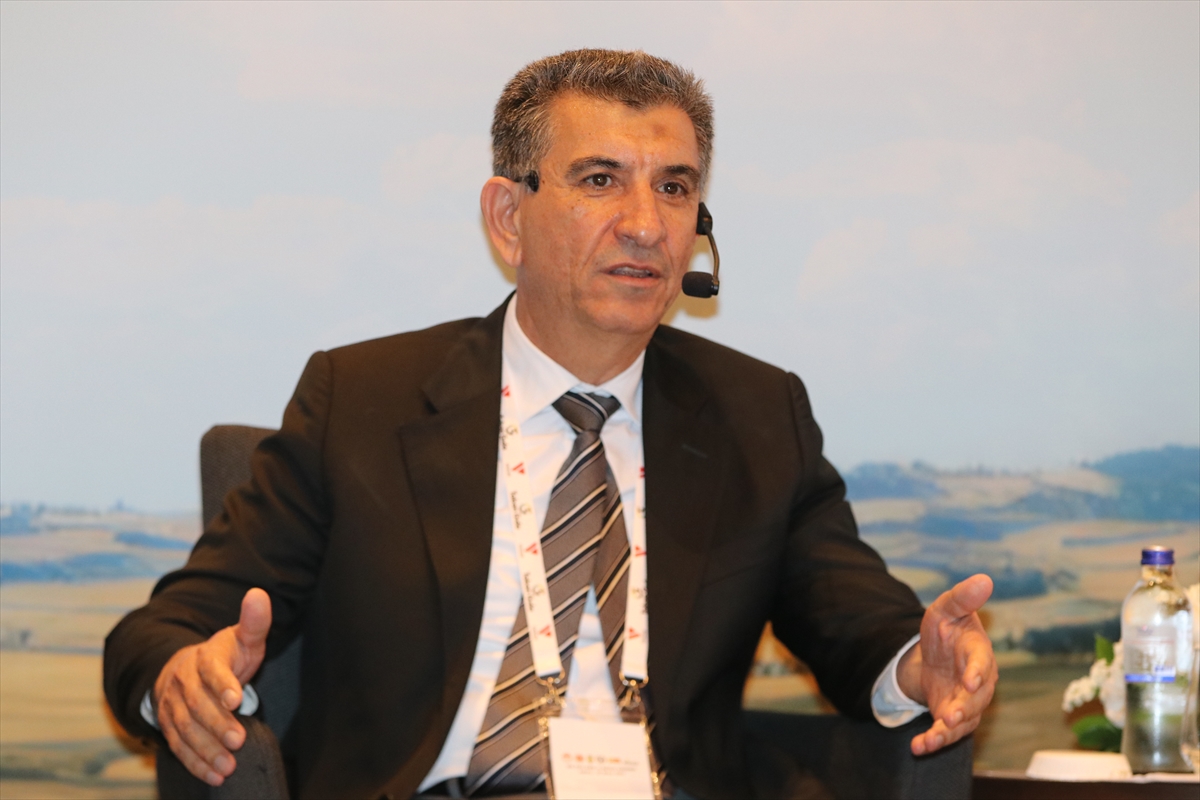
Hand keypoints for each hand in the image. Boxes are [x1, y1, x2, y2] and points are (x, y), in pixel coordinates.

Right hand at [153, 588, 270, 785]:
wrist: (187, 669)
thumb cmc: (225, 654)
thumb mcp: (242, 638)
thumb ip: (254, 622)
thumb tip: (259, 594)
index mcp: (204, 657)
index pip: (211, 669)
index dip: (222, 684)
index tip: (237, 699)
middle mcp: (183, 681)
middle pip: (196, 704)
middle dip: (216, 724)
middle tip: (237, 741)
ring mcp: (172, 705)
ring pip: (185, 729)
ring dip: (205, 749)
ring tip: (228, 766)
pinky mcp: (169, 726)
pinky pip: (178, 746)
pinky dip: (195, 762)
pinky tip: (214, 776)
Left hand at [897, 574, 997, 755]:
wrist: (937, 653)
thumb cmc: (947, 628)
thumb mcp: (946, 609)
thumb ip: (961, 598)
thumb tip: (984, 578)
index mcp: (978, 652)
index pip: (981, 662)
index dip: (977, 672)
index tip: (971, 682)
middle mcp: (978, 682)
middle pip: (976, 699)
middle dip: (966, 709)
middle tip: (953, 717)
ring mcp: (968, 702)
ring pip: (964, 721)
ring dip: (948, 732)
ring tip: (933, 738)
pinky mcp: (953, 717)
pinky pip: (947, 733)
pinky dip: (933, 741)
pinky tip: (918, 747)